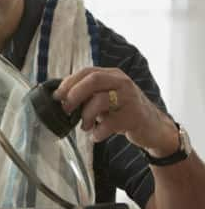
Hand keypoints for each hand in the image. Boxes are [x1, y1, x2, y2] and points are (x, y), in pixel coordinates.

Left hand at [53, 67, 177, 154]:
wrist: (152, 127)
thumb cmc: (121, 111)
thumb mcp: (105, 98)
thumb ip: (87, 95)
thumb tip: (60, 98)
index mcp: (112, 75)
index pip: (87, 72)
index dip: (69, 83)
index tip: (57, 96)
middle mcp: (122, 83)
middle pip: (94, 80)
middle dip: (74, 94)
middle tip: (66, 109)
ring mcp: (130, 98)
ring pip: (100, 100)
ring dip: (86, 115)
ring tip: (85, 126)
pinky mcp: (134, 117)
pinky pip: (109, 123)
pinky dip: (98, 132)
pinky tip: (96, 136)